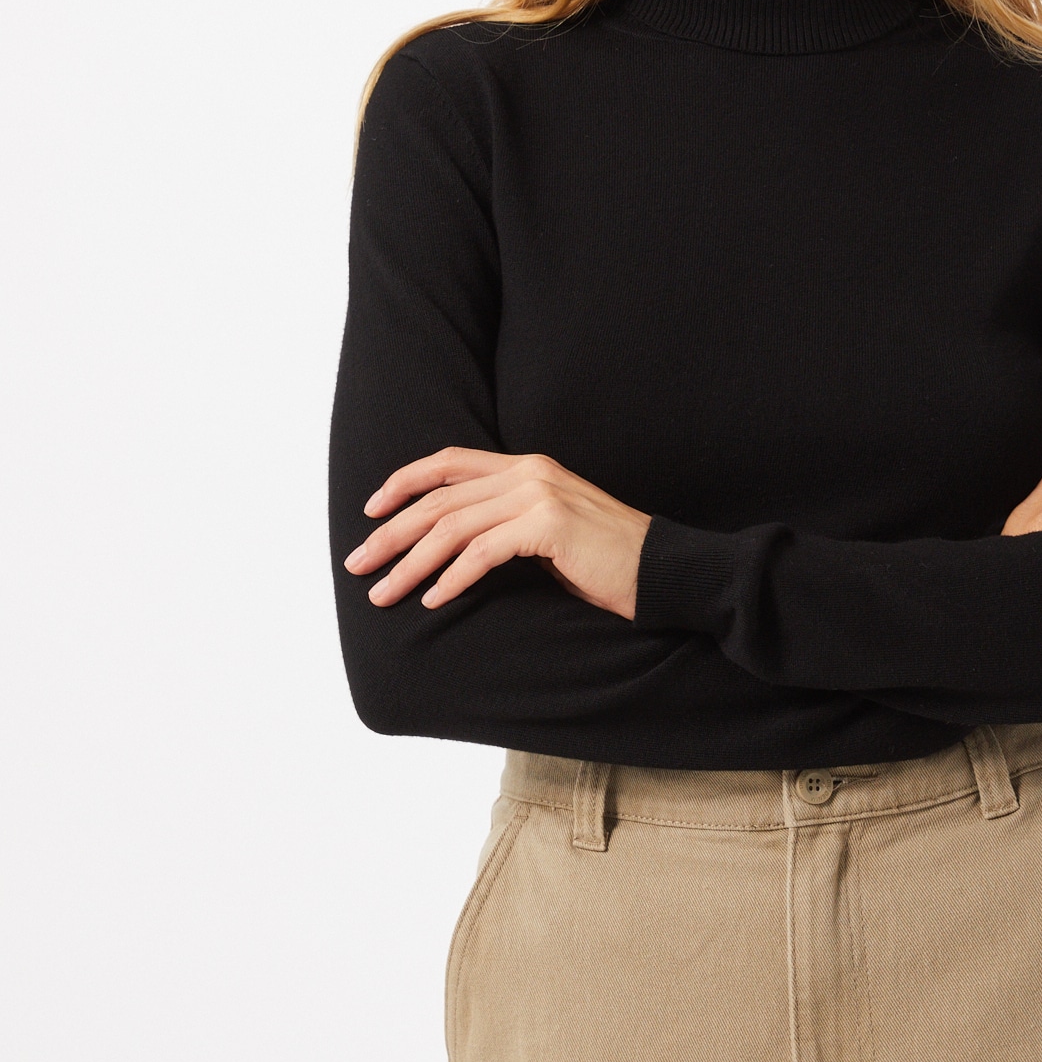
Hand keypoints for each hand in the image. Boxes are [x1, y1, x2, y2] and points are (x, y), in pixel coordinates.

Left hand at [342, 448, 650, 619]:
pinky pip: (483, 552)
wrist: (663, 570)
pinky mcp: (549, 524)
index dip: (403, 483)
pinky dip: (452, 577)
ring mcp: (539, 494)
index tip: (371, 512)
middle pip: (439, 498)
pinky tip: (434, 600)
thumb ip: (506, 524)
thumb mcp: (548, 532)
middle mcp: (529, 471)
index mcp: (527, 466)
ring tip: (385, 593)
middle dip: (391, 533)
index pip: (449, 462)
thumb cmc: (606, 562)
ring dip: (411, 563)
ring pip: (453, 526)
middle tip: (358, 564)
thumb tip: (451, 547)